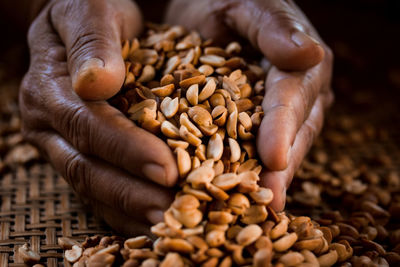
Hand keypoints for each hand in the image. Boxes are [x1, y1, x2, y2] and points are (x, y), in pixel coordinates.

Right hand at [19, 0, 177, 234]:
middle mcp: (51, 126)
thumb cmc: (90, 10)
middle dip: (133, 193)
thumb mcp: (90, 9)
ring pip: (93, 189)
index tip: (166, 170)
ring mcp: (63, 146)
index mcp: (50, 89)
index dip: (126, 150)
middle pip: (89, 169)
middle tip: (175, 212)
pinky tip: (154, 223)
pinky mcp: (80, 156)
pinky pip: (98, 192)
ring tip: (171, 225)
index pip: (89, 127)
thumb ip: (92, 40)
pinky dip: (125, 211)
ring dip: (132, 210)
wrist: (81, 24)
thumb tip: (97, 82)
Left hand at [166, 0, 332, 209]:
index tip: (274, 158)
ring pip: (272, 149)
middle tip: (266, 200)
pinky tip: (225, 192)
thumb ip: (276, 26)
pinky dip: (237, 171)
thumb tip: (310, 54)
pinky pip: (246, 149)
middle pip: (291, 134)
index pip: (292, 98)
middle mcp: (294, 95)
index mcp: (299, 65)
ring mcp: (273, 114)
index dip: (283, 128)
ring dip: (261, 178)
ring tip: (248, 207)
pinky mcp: (248, 124)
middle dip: (278, 168)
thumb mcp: (251, 4)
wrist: (203, 9)